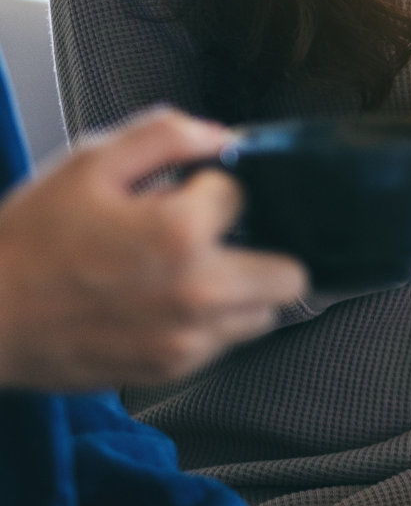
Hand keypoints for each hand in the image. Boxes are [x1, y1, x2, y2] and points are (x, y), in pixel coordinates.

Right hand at [0, 109, 307, 389]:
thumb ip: (165, 136)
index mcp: (180, 234)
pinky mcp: (172, 369)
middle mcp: (197, 292)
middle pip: (289, 274)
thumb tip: (221, 136)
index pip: (243, 196)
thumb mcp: (89, 164)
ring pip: (265, 315)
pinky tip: (165, 303)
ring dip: (243, 290)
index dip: (212, 190)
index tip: (182, 196)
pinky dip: (211, 323)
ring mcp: (188, 338)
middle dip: (261, 248)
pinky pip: (225, 344)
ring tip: (190, 273)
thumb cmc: (27, 242)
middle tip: (217, 240)